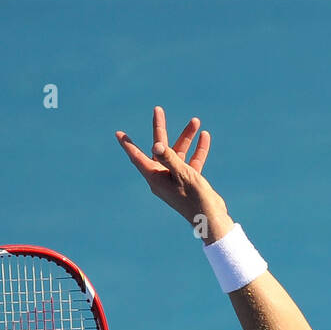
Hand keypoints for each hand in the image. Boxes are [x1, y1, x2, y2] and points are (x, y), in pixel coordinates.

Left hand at [116, 105, 233, 240]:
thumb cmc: (194, 199)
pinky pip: (191, 162)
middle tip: (158, 110)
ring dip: (187, 137)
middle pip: (159, 149)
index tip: (119, 134)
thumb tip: (157, 144)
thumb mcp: (182, 174)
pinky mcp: (189, 182)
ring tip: (196, 121)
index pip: (138, 157)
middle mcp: (163, 178)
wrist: (211, 219)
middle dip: (160, 128)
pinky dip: (197, 150)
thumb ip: (170, 158)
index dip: (128, 145)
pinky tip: (204, 137)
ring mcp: (176, 179)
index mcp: (155, 178)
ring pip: (178, 153)